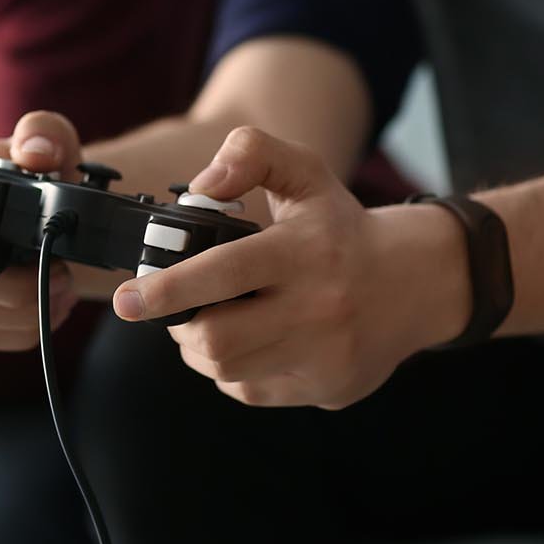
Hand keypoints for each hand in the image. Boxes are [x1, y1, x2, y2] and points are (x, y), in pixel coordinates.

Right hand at [0, 112, 84, 350]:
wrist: (25, 211)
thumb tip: (35, 152)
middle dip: (12, 286)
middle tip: (62, 275)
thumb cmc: (29, 171)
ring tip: (63, 293)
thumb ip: (45, 132)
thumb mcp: (45, 140)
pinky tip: (48, 312)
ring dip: (23, 313)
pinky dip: (18, 332)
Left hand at [112, 126, 469, 408]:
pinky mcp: (326, 388)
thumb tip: (201, 186)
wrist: (417, 282)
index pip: (225, 273)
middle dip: (179, 324)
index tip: (127, 299)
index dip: (169, 289)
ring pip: (226, 368)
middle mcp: (318, 307)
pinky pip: (249, 390)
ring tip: (212, 318)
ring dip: (199, 347)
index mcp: (305, 251)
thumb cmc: (342, 226)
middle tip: (177, 306)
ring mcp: (324, 355)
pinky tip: (248, 340)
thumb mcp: (304, 172)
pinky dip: (231, 369)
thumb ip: (251, 153)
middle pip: (216, 338)